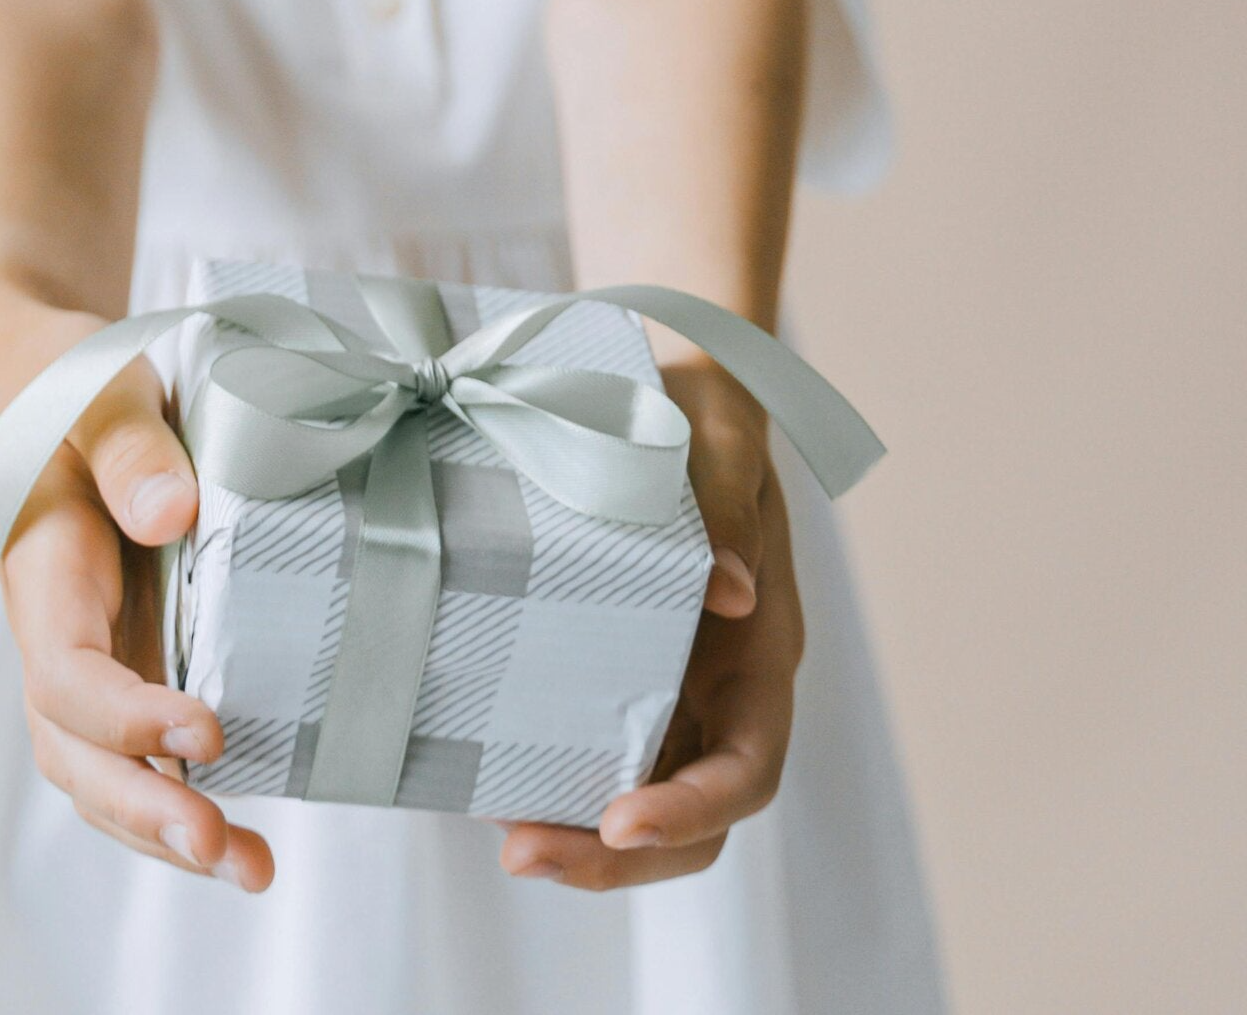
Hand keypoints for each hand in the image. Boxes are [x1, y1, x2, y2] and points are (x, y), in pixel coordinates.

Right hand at [0, 347, 273, 891]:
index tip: (203, 731)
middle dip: (144, 810)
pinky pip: (143, 744)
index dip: (127, 716)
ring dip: (166, 827)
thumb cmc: (67, 379)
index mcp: (42, 574)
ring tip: (251, 868)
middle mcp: (59, 633)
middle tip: (220, 846)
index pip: (68, 675)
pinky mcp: (134, 652)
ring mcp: (94, 652)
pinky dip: (181, 794)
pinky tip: (246, 834)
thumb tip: (172, 517)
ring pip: (105, 769)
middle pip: (77, 752)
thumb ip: (128, 444)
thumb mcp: (94, 386)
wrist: (40, 378)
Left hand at [498, 361, 803, 891]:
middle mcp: (721, 690)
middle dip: (616, 856)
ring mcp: (669, 691)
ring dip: (577, 837)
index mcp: (762, 650)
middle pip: (692, 819)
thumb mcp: (719, 443)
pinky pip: (592, 752)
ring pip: (640, 801)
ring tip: (498, 833)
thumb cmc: (700, 413)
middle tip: (521, 851)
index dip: (693, 810)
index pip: (750, 769)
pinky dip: (549, 781)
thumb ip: (726, 511)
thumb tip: (730, 594)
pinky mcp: (616, 674)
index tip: (621, 821)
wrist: (669, 391)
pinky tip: (485, 778)